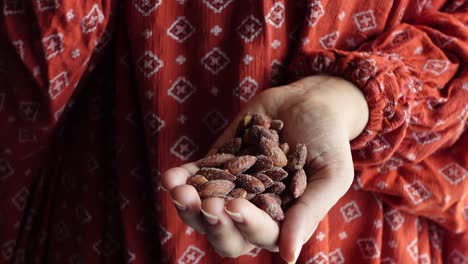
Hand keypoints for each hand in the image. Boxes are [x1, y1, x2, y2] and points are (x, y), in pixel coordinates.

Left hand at [160, 75, 368, 261]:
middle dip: (212, 222)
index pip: (262, 234)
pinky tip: (170, 176)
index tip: (235, 206)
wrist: (308, 102)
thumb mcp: (331, 174)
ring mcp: (232, 189)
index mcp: (283, 220)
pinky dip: (182, 180)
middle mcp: (254, 211)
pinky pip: (195, 180)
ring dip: (188, 206)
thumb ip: (310, 212)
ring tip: (178, 190)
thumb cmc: (327, 139)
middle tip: (207, 204)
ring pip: (203, 211)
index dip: (246, 225)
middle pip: (226, 234)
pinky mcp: (217, 166)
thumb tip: (289, 257)